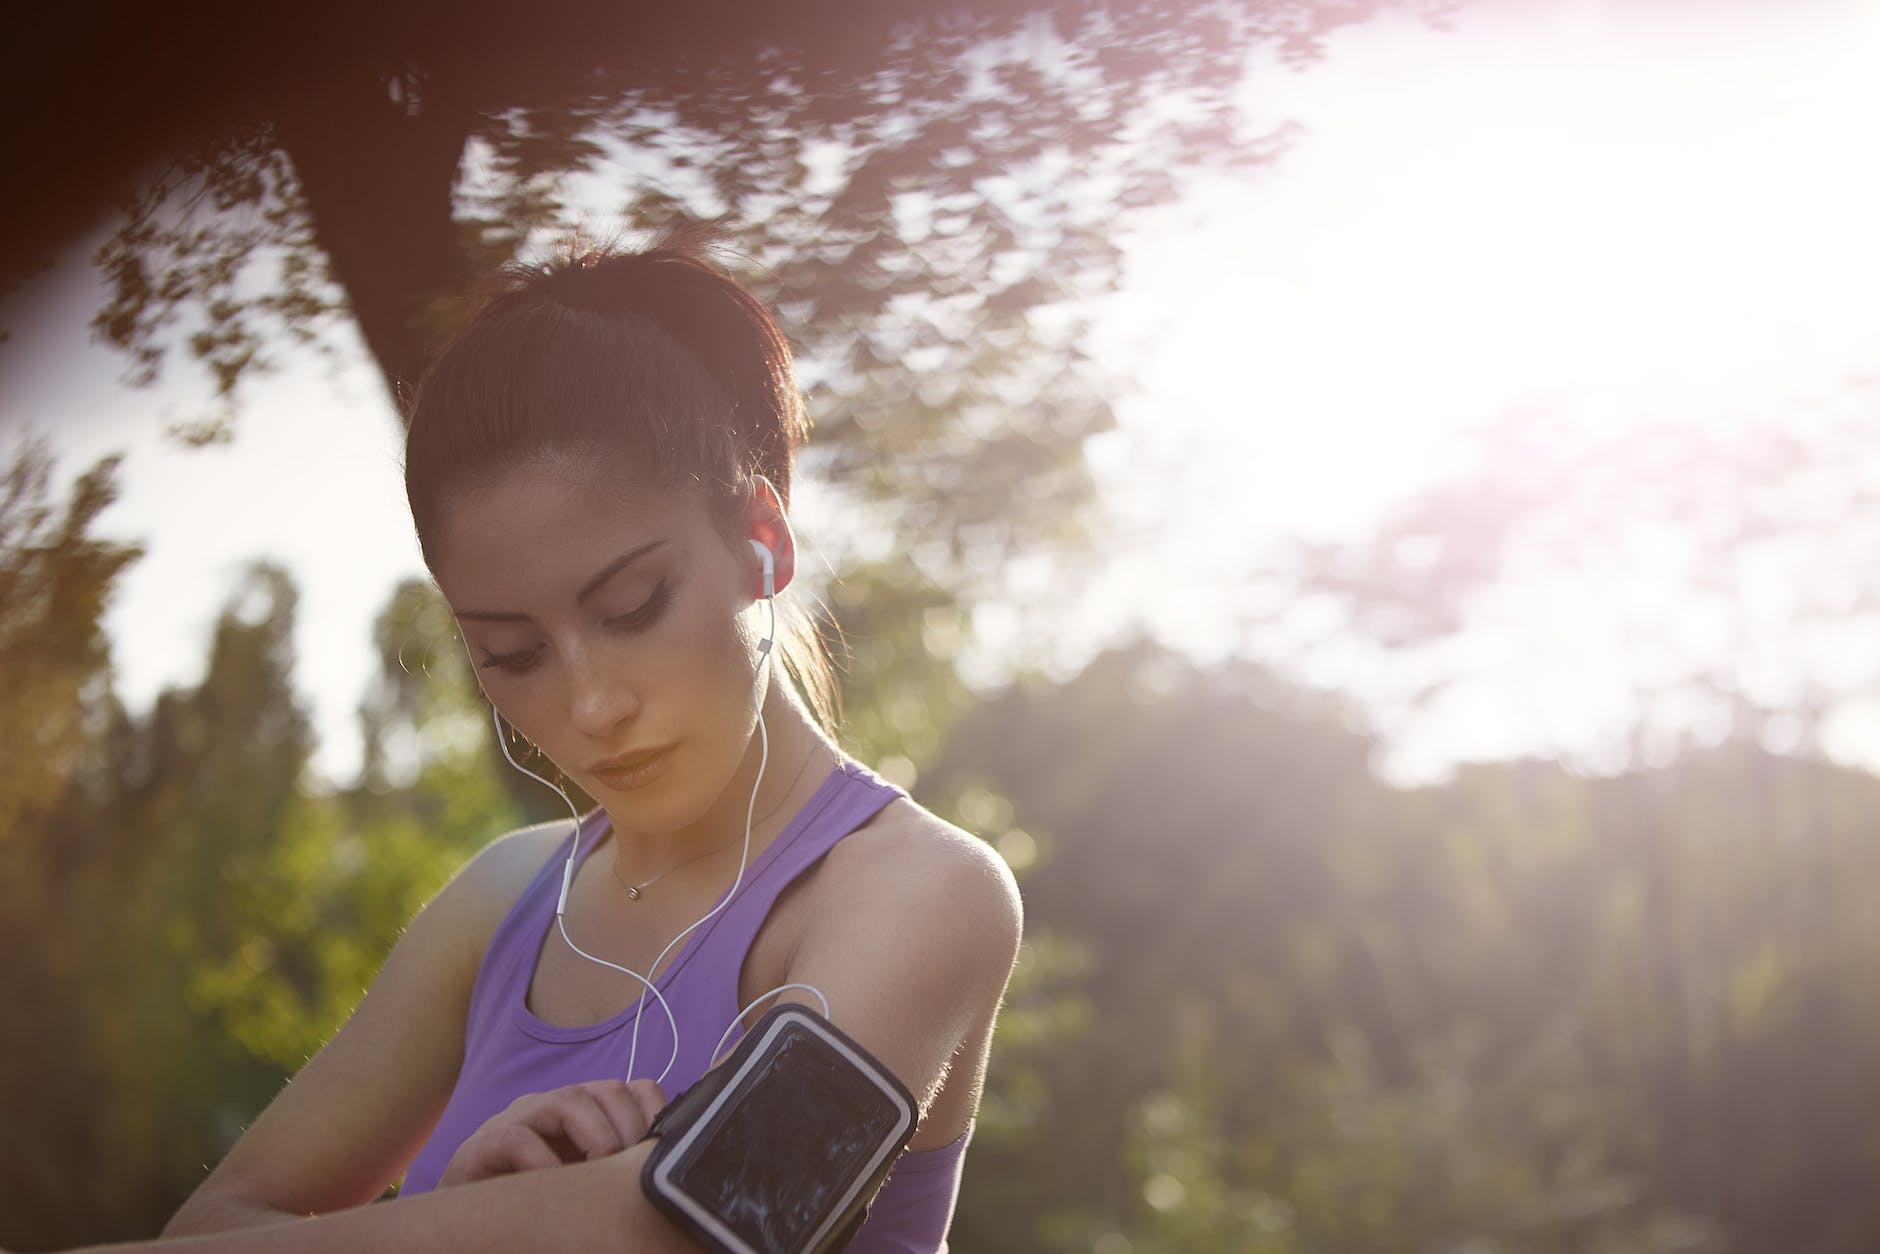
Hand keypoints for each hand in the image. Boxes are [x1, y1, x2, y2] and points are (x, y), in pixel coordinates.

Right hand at [437, 1078, 664, 1187]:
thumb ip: (615, 1170)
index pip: (634, 1089)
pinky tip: (557, 1186)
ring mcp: (516, 1119)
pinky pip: (518, 1140)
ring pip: (567, 1101)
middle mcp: (552, 1106)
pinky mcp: (481, 1145)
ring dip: (596, 1137)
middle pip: (607, 1090)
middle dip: (630, 1128)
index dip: (654, 1113)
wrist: (463, 1221)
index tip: (664, 1152)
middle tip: (632, 1172)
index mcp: (583, 1112)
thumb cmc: (531, 1201)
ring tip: (601, 1174)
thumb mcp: (583, 1183)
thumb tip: (662, 1179)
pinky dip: (544, 1161)